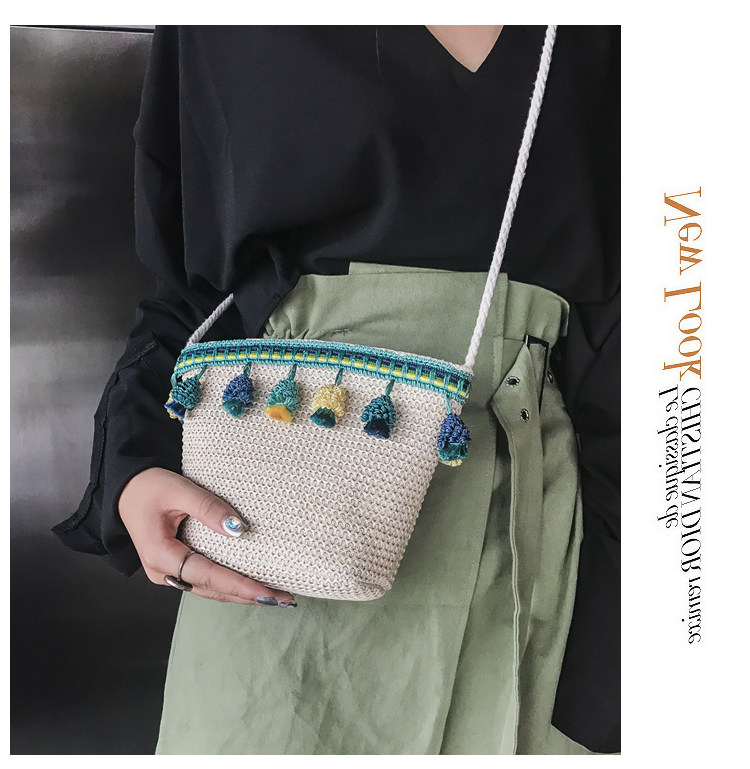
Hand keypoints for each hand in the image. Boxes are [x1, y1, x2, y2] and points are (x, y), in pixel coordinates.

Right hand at [118, 467, 296, 607]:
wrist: (126, 489)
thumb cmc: (149, 487)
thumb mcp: (178, 489)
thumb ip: (208, 508)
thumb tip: (238, 529)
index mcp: (161, 555)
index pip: (208, 576)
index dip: (239, 586)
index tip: (268, 593)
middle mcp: (163, 572)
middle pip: (212, 589)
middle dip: (248, 596)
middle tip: (284, 599)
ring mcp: (168, 573)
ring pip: (210, 589)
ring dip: (241, 594)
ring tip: (275, 597)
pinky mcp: (176, 567)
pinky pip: (206, 581)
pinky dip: (230, 585)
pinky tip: (251, 586)